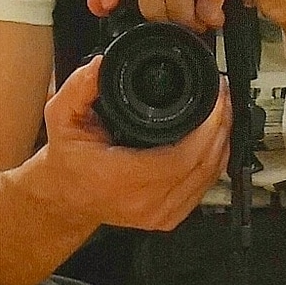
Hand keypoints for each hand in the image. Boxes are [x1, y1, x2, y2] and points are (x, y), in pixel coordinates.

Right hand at [43, 56, 230, 231]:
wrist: (65, 197)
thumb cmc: (67, 160)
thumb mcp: (62, 117)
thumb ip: (78, 88)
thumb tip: (101, 66)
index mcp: (120, 179)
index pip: (182, 157)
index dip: (208, 126)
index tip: (215, 97)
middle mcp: (144, 203)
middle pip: (204, 165)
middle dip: (221, 126)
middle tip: (223, 95)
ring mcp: (159, 215)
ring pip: (209, 177)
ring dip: (222, 142)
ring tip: (222, 110)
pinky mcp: (168, 218)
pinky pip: (203, 188)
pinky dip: (214, 160)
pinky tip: (215, 138)